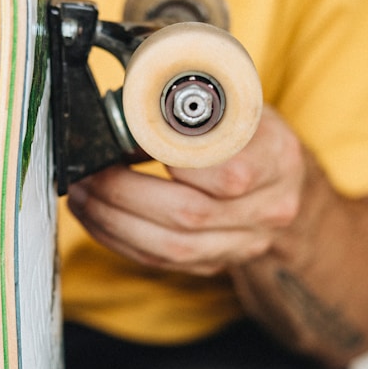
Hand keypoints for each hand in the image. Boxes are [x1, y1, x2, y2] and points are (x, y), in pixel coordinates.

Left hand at [66, 106, 311, 276]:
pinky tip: (95, 217)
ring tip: (82, 195)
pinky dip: (119, 239)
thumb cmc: (251, 134)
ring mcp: (243, 244)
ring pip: (171, 247)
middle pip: (190, 214)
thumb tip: (132, 110)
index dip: (175, 161)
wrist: (284, 182)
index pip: (229, 174)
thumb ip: (197, 108)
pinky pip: (160, 262)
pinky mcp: (216, 263)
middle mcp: (268, 210)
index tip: (135, 141)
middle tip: (89, 173)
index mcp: (277, 161)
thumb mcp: (239, 105)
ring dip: (113, 221)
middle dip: (125, 193)